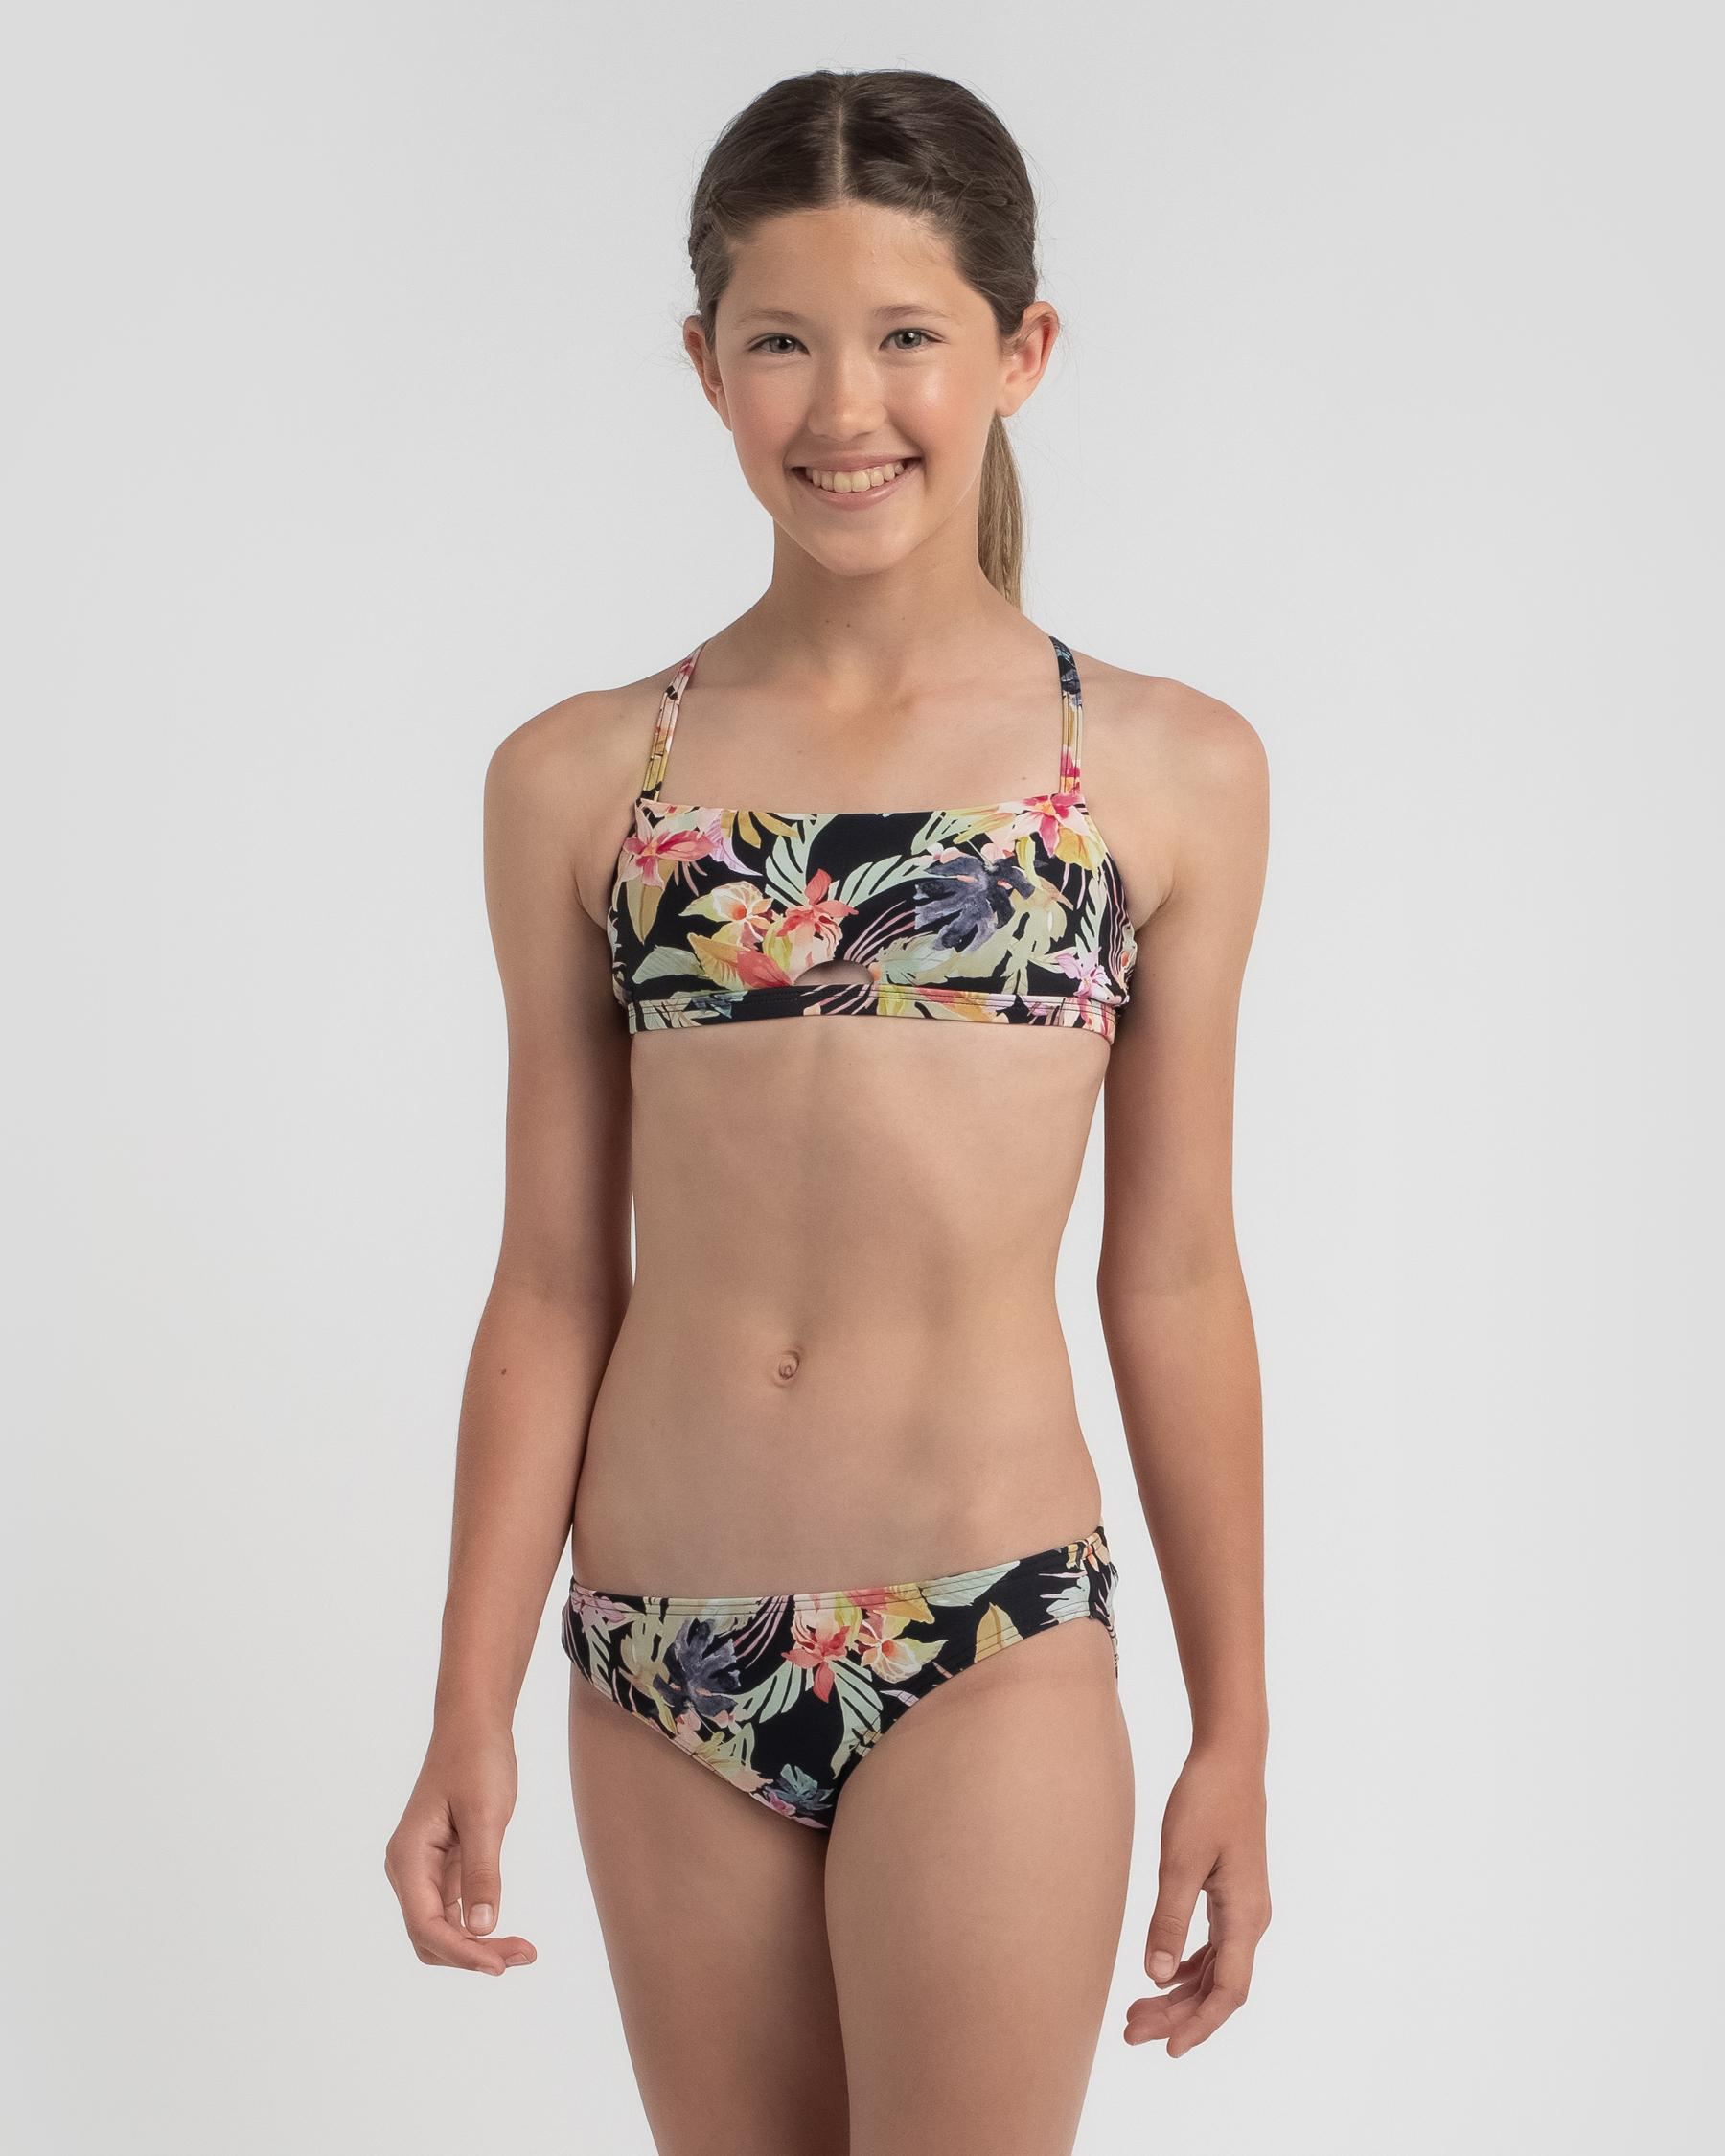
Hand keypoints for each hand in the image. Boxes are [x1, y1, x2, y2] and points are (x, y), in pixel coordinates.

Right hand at [384, 1720, 538, 1974]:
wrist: (474, 1725)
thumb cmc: (477, 1760)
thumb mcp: (485, 1813)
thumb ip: (482, 1871)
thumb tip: (480, 1929)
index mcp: (408, 1858)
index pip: (426, 1925)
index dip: (461, 1953)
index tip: (499, 1965)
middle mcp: (408, 1870)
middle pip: (431, 1936)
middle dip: (471, 1955)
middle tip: (524, 1955)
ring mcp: (424, 1870)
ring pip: (443, 1929)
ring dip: (477, 1945)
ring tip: (524, 1950)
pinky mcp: (442, 1867)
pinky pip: (454, 1911)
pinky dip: (478, 1926)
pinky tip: (507, 1933)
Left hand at [1123, 1741, 1268, 2056]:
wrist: (1230, 1758)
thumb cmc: (1205, 1802)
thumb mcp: (1179, 1861)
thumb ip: (1169, 1920)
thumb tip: (1154, 1977)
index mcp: (1245, 1917)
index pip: (1227, 1992)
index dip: (1198, 2026)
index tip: (1167, 2050)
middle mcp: (1251, 1920)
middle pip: (1218, 1988)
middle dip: (1177, 2016)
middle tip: (1131, 2032)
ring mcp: (1243, 1908)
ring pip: (1215, 1970)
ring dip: (1179, 1995)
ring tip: (1137, 2012)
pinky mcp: (1231, 1894)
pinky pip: (1213, 1947)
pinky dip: (1186, 1968)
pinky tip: (1160, 1975)